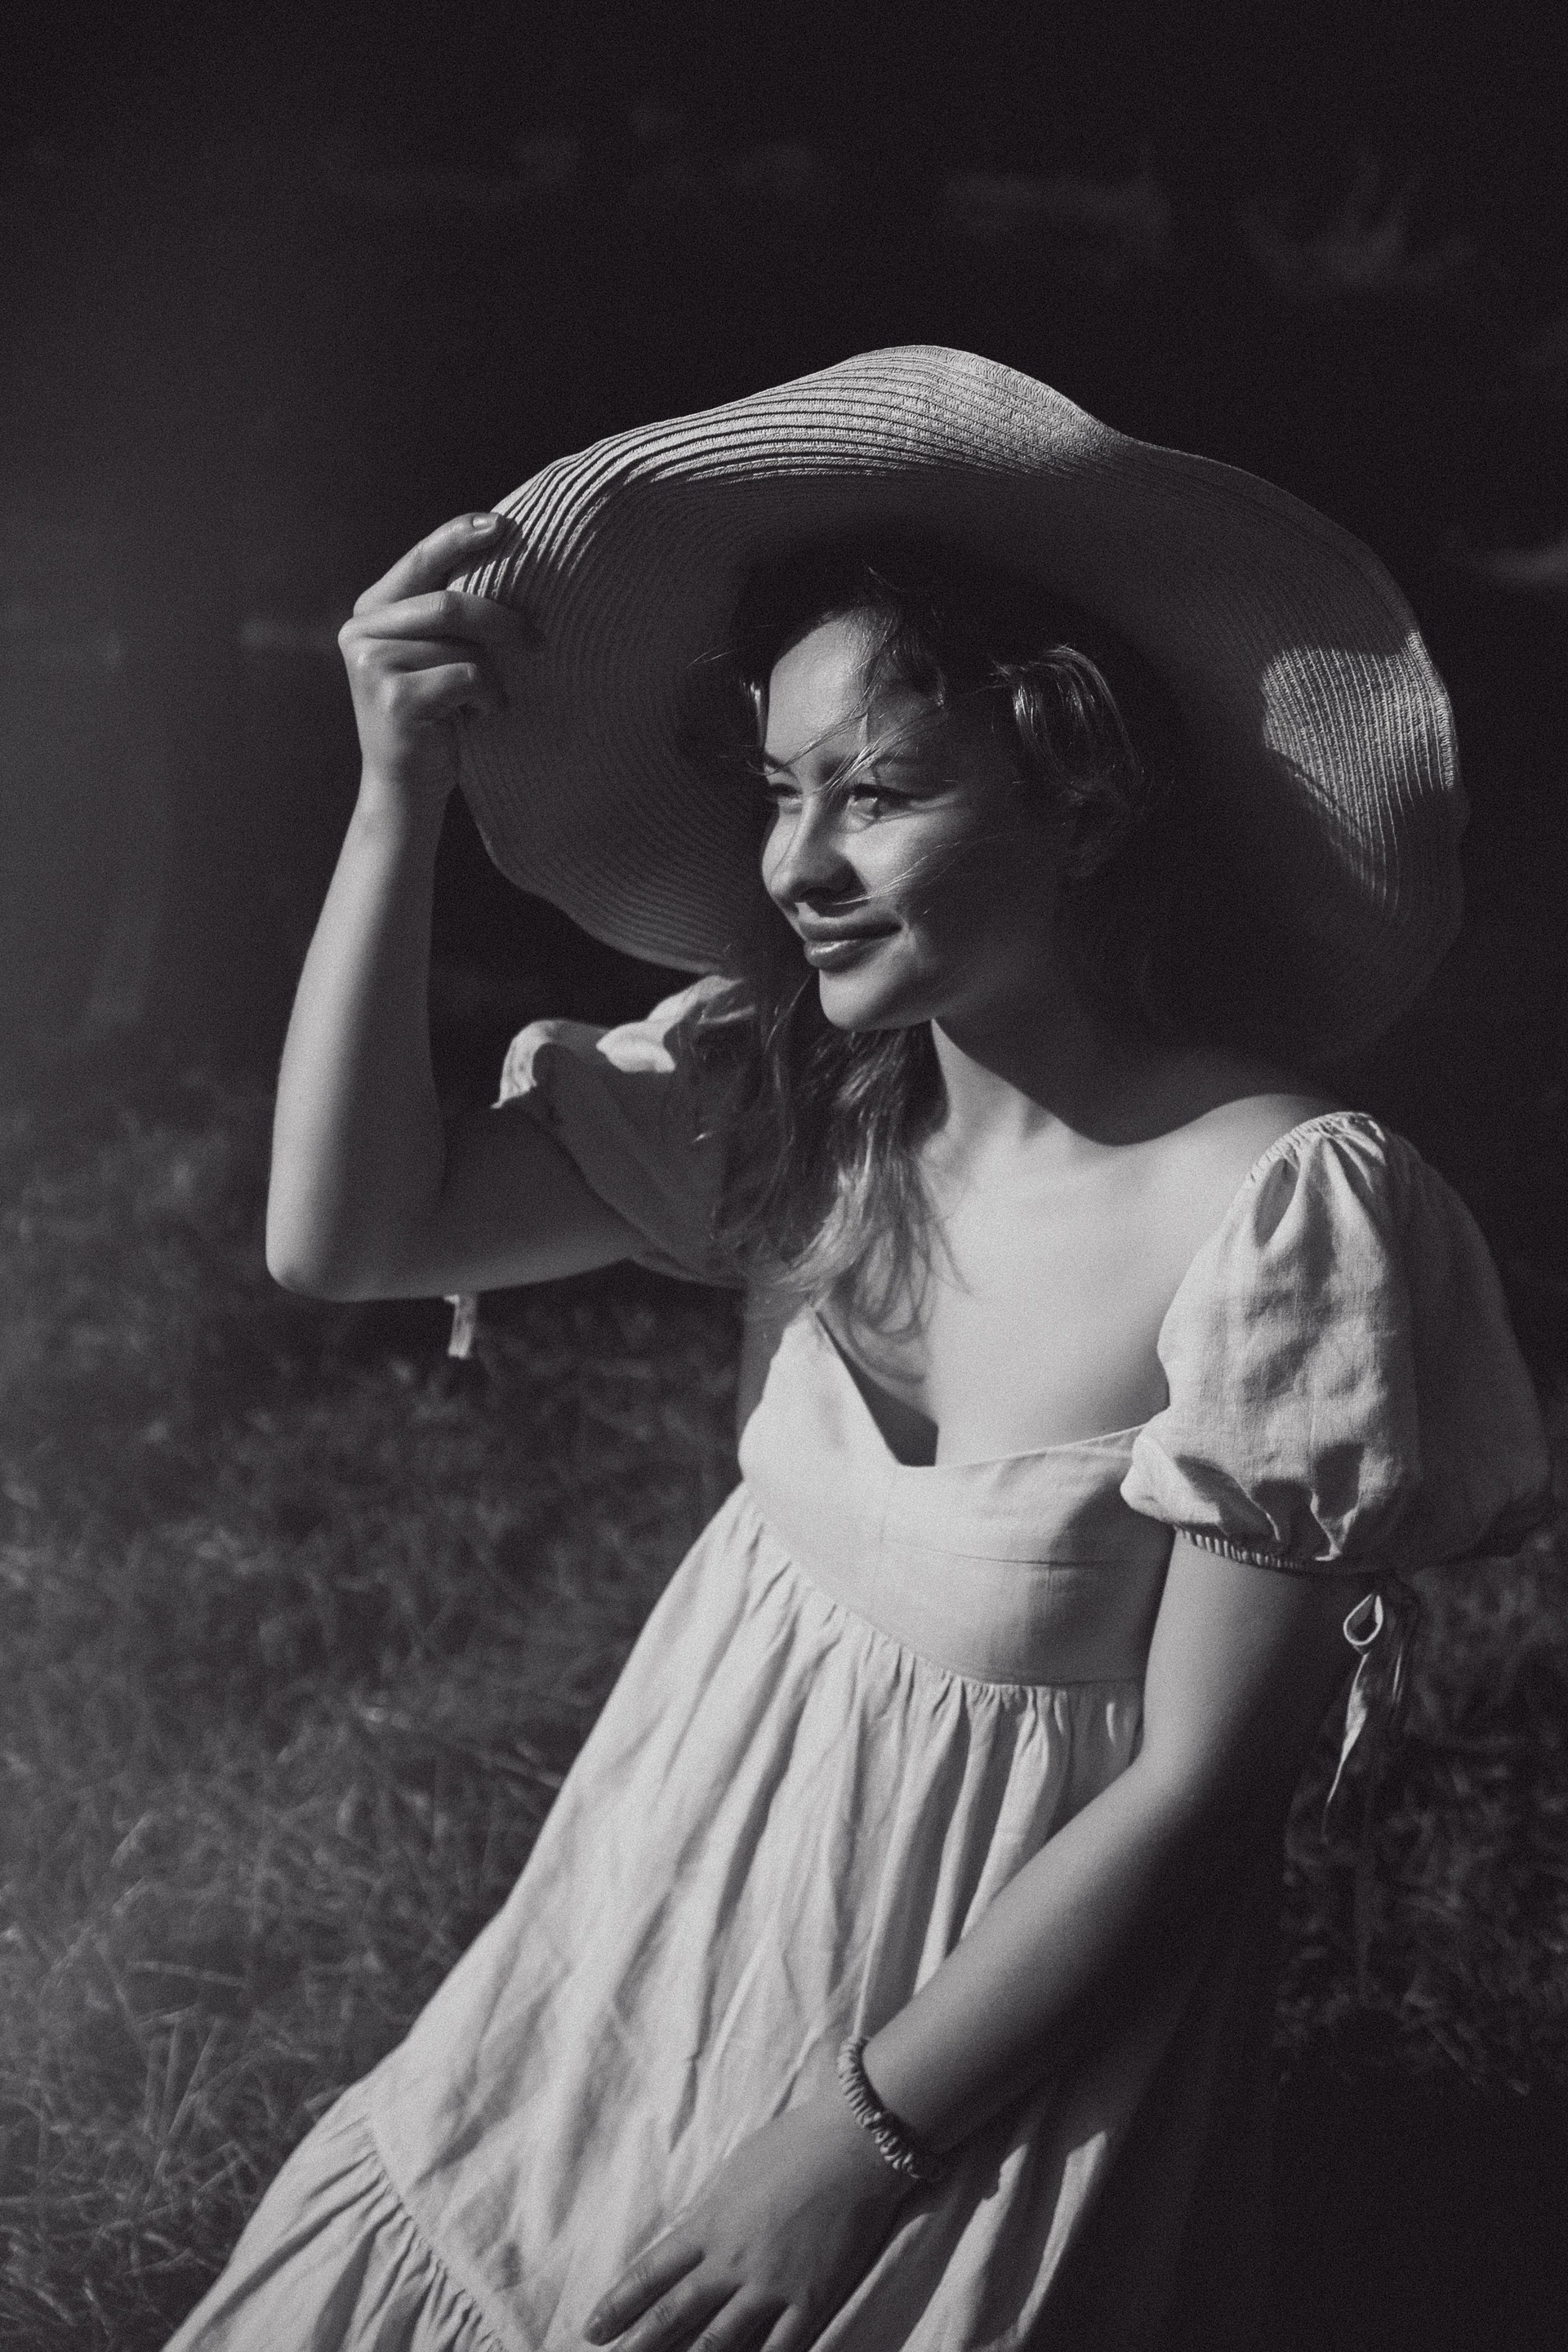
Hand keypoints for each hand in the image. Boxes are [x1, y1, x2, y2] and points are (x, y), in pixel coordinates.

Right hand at [337, 511, 526, 809]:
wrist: (406, 790)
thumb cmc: (434, 719)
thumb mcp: (435, 658)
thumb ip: (446, 618)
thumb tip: (504, 559)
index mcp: (369, 614)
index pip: (419, 561)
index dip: (459, 537)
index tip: (503, 526)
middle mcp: (360, 633)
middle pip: (448, 604)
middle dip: (502, 621)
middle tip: (539, 640)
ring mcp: (372, 665)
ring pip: (462, 646)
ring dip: (491, 676)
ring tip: (488, 702)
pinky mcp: (394, 698)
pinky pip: (467, 677)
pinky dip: (488, 698)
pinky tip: (479, 719)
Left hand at [583, 2101, 909, 2351]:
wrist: (852, 2144)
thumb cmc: (794, 2144)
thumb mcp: (735, 2170)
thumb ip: (711, 2211)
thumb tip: (690, 2237)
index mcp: (709, 2223)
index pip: (651, 2273)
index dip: (619, 2306)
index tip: (593, 2329)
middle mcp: (731, 2261)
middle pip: (674, 2315)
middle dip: (639, 2346)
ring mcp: (770, 2285)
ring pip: (718, 2343)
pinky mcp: (810, 2300)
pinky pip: (779, 2350)